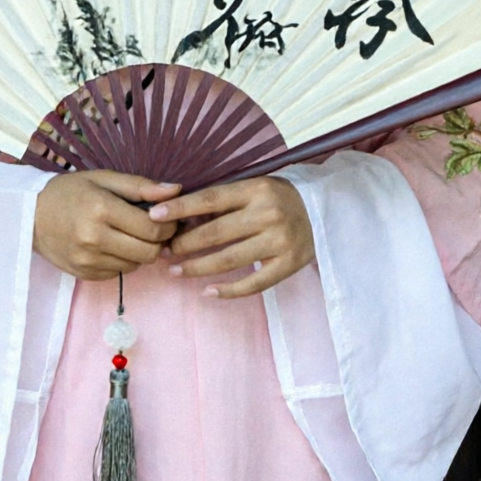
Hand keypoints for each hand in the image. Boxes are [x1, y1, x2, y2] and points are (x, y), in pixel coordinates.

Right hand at [33, 170, 181, 279]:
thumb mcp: (105, 178)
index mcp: (102, 210)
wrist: (31, 215)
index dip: (169, 224)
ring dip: (142, 252)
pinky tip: (117, 245)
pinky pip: (118, 273)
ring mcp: (87, 260)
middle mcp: (94, 239)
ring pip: (135, 265)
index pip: (151, 228)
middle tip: (157, 228)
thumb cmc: (72, 191)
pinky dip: (124, 261)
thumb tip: (176, 190)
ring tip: (135, 235)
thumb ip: (142, 186)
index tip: (169, 217)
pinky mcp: (82, 274)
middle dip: (160, 241)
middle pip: (147, 252)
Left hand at [150, 176, 315, 297]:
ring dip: (197, 268)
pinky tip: (207, 292)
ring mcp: (279, 241)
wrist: (325, 211)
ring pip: (228, 260)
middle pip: (215, 233)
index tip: (155, 216)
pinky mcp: (288, 264)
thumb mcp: (256, 189)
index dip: (181, 208)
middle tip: (163, 251)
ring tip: (176, 271)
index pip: (212, 199)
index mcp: (258, 189)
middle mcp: (268, 214)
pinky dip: (227, 290)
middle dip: (184, 244)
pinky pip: (252, 283)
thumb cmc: (281, 198)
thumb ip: (225, 201)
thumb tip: (182, 218)